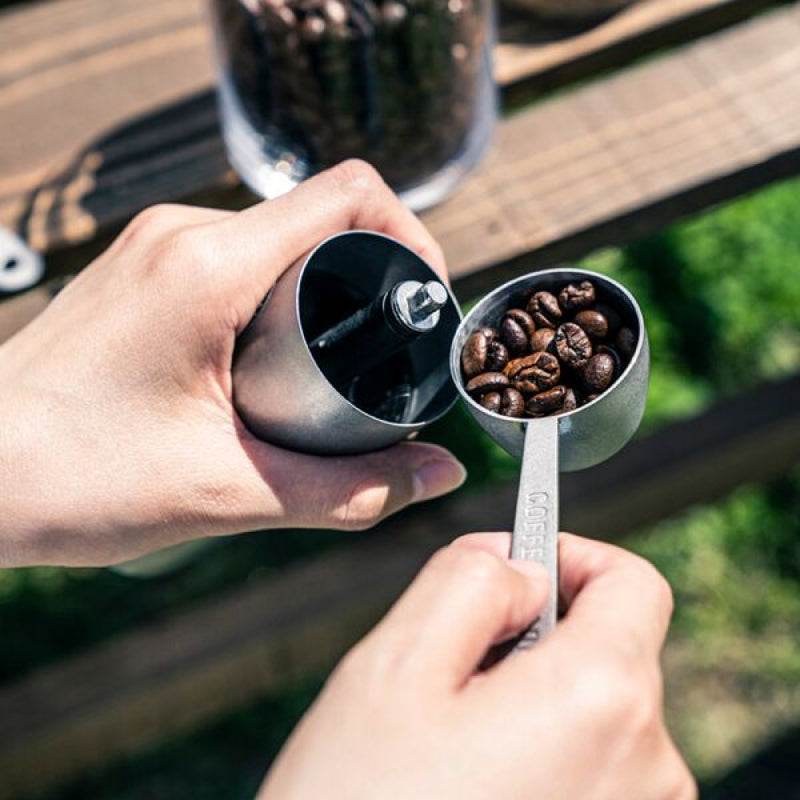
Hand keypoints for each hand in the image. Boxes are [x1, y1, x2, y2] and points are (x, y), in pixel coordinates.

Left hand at [0, 161, 465, 566]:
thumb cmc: (70, 479)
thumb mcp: (228, 493)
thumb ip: (350, 488)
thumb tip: (439, 476)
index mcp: (207, 268)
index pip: (348, 194)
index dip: (411, 235)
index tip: (425, 298)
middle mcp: (181, 233)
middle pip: (319, 219)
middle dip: (369, 278)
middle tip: (379, 356)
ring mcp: (158, 244)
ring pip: (278, 239)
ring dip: (319, 290)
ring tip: (324, 366)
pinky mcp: (144, 266)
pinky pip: (237, 256)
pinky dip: (276, 296)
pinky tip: (271, 360)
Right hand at [259, 533, 695, 799]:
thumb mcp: (394, 666)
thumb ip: (468, 580)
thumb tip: (516, 560)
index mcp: (598, 704)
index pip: (632, 584)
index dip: (571, 555)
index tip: (519, 566)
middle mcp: (645, 771)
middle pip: (610, 646)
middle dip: (535, 633)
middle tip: (451, 668)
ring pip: (596, 708)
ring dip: (533, 696)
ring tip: (453, 741)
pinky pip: (595, 768)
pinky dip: (544, 749)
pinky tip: (475, 782)